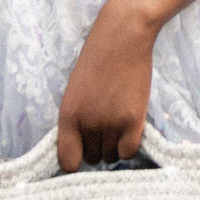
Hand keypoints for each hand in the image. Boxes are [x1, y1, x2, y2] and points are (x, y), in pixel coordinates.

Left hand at [56, 4, 155, 170]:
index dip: (75, 161)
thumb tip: (79, 148)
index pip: (66, 161)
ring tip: (117, 123)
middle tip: (105, 128)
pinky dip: (128, 146)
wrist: (122, 38)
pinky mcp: (133, 121)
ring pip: (111, 156)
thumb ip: (75, 119)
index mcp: (67, 116)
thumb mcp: (74, 91)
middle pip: (91, 158)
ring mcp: (110, 124)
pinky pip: (128, 152)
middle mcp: (87, 124)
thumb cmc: (97, 60)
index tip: (82, 153)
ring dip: (114, 146)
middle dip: (97, 147)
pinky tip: (129, 129)